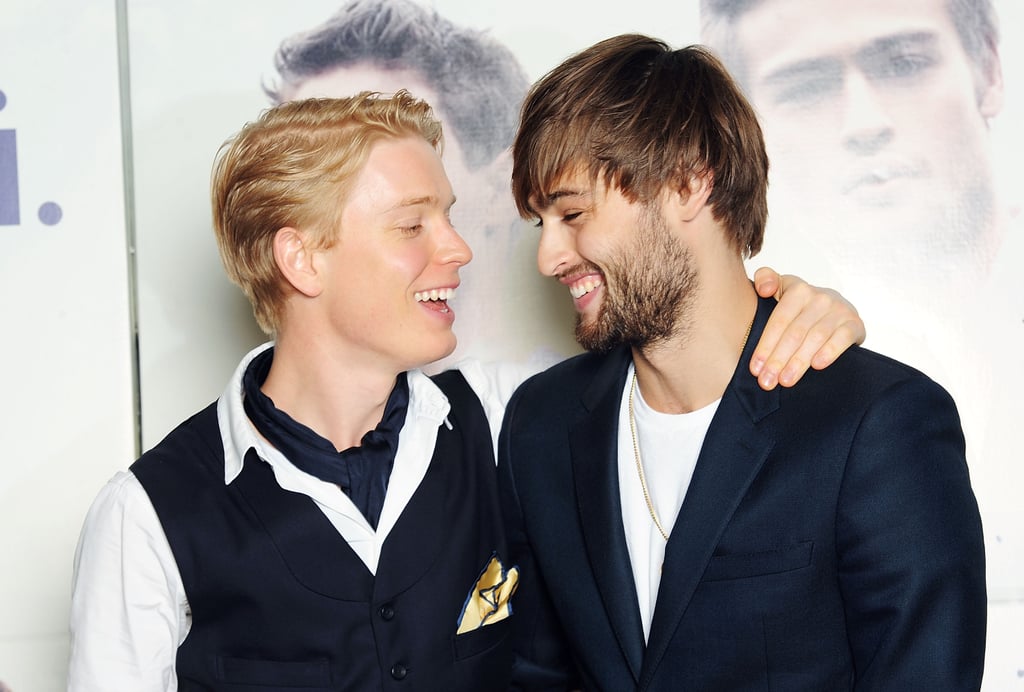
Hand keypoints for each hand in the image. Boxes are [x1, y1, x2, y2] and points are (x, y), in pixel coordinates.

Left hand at [750, 267, 864, 389]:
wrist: (835, 307)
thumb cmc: (800, 304)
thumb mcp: (781, 287)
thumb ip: (765, 279)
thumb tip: (764, 289)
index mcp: (798, 290)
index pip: (779, 321)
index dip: (765, 345)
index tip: (755, 368)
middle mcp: (820, 298)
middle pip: (795, 333)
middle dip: (778, 359)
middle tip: (767, 382)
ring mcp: (839, 310)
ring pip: (815, 338)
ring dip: (799, 362)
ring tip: (785, 381)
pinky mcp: (855, 323)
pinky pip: (842, 338)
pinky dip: (830, 352)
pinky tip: (817, 366)